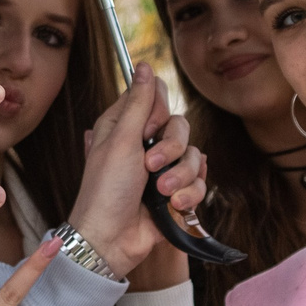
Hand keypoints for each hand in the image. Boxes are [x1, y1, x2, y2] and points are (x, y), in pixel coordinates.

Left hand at [66, 64, 208, 279]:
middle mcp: (144, 144)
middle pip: (181, 125)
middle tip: (150, 165)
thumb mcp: (120, 141)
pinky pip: (200, 182)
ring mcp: (162, 170)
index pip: (157, 96)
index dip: (158, 111)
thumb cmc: (105, 191)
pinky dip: (188, 195)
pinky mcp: (176, 193)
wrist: (111, 240)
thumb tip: (143, 65)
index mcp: (125, 126)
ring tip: (161, 192)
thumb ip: (138, 104)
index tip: (148, 128)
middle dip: (171, 147)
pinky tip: (173, 205)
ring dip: (179, 176)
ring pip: (194, 155)